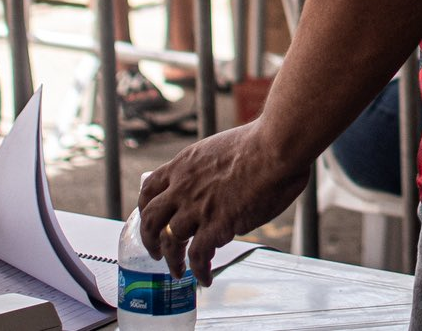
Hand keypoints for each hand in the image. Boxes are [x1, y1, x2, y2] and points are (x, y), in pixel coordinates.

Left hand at [137, 123, 307, 285]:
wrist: (275, 148)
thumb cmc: (261, 144)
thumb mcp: (219, 149)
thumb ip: (208, 170)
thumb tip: (216, 186)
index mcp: (184, 165)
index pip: (150, 189)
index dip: (145, 209)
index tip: (150, 220)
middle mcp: (183, 186)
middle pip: (151, 219)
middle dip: (149, 240)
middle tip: (156, 252)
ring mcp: (198, 207)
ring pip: (171, 242)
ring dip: (173, 260)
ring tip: (179, 272)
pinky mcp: (217, 224)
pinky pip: (198, 256)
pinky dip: (198, 271)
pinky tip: (204, 278)